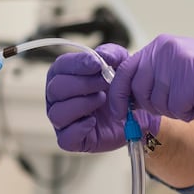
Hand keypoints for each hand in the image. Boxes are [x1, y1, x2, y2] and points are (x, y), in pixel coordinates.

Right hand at [45, 44, 160, 153]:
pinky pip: (64, 138)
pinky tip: (94, 121)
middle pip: (55, 89)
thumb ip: (112, 54)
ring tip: (102, 100)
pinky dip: (79, 129)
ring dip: (82, 104)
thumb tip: (102, 57)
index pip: (60, 67)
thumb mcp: (121, 64)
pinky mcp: (71, 140)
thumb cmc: (121, 87)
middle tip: (105, 83)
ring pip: (57, 113)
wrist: (137, 114)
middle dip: (83, 84)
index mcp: (64, 76)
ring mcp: (62, 120)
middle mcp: (58, 98)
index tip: (97, 64)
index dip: (77, 64)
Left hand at [107, 34, 193, 123]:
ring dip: (175, 110)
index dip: (119, 94)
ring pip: (158, 103)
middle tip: (178, 103)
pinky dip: (189, 113)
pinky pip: (177, 109)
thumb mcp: (178, 70)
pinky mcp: (192, 78)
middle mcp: (167, 49)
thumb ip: (153, 77)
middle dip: (155, 106)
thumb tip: (127, 98)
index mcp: (161, 46)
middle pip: (139, 91)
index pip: (126, 70)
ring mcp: (179, 62)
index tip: (119, 112)